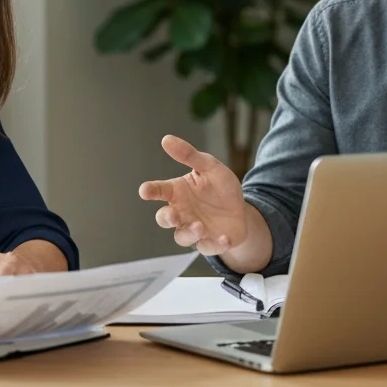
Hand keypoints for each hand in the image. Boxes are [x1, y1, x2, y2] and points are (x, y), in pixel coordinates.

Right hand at [139, 135, 248, 255]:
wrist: (242, 211)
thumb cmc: (220, 188)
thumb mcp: (210, 167)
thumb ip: (189, 155)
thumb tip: (166, 139)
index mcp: (179, 192)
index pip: (159, 190)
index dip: (150, 190)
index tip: (145, 190)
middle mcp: (182, 212)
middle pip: (164, 219)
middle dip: (166, 218)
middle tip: (173, 214)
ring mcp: (194, 229)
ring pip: (182, 237)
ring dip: (189, 233)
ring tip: (200, 226)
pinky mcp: (210, 242)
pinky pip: (207, 247)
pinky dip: (214, 244)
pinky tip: (224, 237)